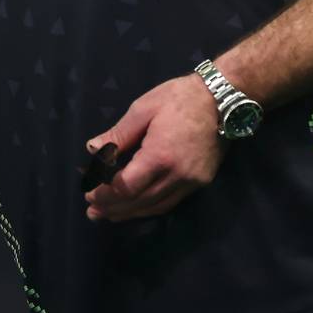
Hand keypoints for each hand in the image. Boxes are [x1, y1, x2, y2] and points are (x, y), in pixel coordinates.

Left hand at [83, 74, 227, 221]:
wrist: (222, 98)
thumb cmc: (179, 97)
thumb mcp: (142, 109)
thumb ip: (118, 134)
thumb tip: (92, 149)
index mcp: (160, 156)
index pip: (126, 186)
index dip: (105, 192)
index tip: (89, 191)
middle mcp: (178, 175)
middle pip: (140, 201)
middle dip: (112, 208)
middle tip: (91, 211)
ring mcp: (192, 181)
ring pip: (156, 206)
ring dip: (130, 213)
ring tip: (108, 215)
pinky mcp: (201, 182)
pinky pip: (171, 202)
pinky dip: (150, 207)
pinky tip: (137, 207)